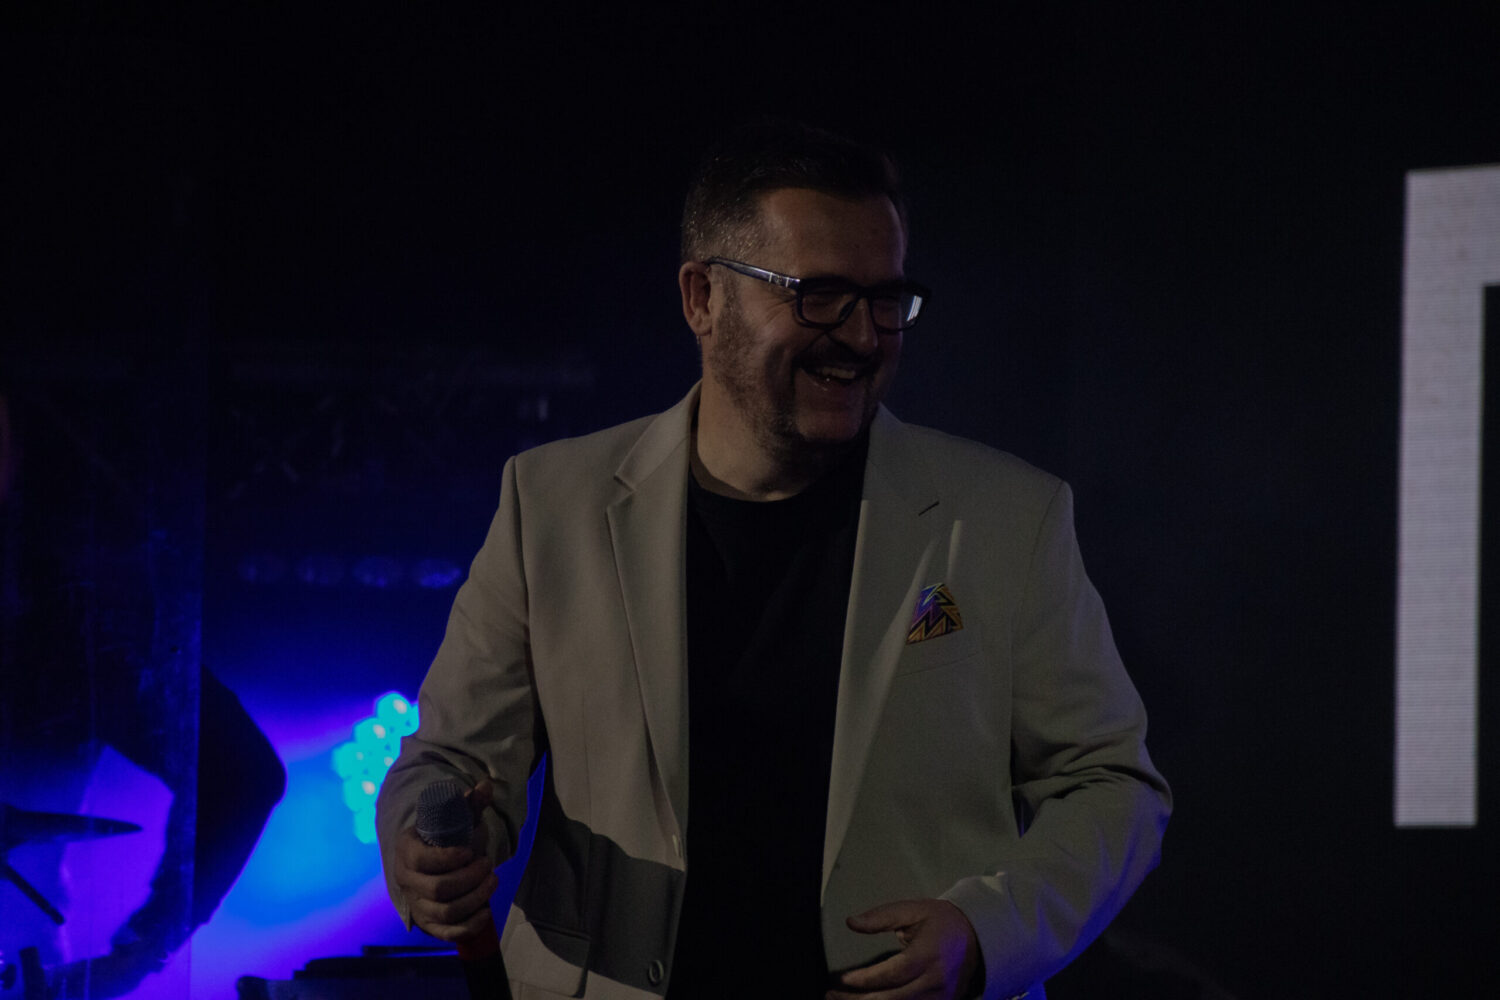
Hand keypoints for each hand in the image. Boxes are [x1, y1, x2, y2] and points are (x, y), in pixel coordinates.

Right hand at [393, 779, 499, 943]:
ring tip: (492, 880)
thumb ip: (469, 805)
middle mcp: (407, 881)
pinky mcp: (429, 924)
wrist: (431, 860)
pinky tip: (486, 911)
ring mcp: (417, 905)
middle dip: (470, 878)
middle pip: (439, 889)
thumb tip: (485, 786)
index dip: (450, 858)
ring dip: (476, 898)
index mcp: (407, 851)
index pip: (423, 860)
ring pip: (446, 912)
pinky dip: (469, 926)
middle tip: (488, 865)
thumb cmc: (444, 838)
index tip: (470, 851)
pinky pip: (447, 933)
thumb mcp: (454, 819)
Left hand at [827, 898, 981, 999]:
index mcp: (929, 954)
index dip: (867, 979)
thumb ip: (881, 916)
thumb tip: (851, 923)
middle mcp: (936, 981)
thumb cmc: (941, 921)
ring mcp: (941, 999)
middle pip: (893, 999)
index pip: (894, 973)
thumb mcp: (913, 910)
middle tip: (831, 994)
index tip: (842, 980)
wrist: (978, 939)